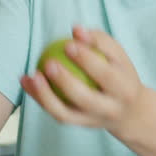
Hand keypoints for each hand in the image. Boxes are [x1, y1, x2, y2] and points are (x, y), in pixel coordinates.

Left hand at [20, 25, 149, 131]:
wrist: (129, 114)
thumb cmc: (120, 75)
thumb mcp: (119, 57)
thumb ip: (100, 41)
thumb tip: (76, 29)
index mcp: (124, 90)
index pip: (106, 75)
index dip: (87, 60)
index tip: (68, 43)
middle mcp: (109, 110)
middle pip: (85, 99)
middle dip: (65, 82)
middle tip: (49, 62)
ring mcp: (91, 121)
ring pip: (65, 113)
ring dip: (45, 96)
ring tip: (31, 76)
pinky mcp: (78, 125)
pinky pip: (54, 113)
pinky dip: (39, 98)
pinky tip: (26, 81)